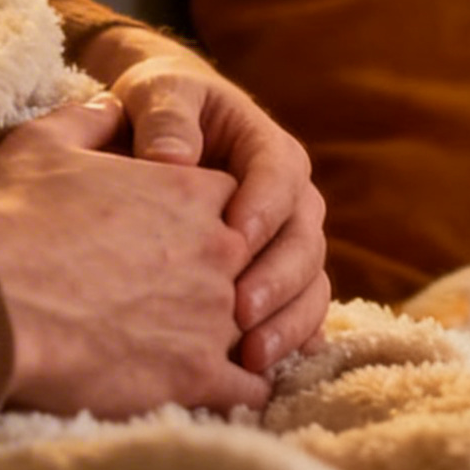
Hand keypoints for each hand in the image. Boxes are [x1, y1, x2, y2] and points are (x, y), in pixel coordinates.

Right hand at [0, 96, 268, 417]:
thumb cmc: (10, 217)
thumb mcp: (45, 143)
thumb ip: (89, 119)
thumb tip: (109, 106)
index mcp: (190, 190)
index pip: (239, 196)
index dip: (218, 215)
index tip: (188, 234)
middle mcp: (218, 249)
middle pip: (256, 261)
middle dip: (237, 276)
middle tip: (199, 296)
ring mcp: (215, 316)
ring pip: (258, 326)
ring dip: (241, 336)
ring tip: (207, 348)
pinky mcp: (199, 377)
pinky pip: (249, 389)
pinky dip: (239, 389)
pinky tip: (216, 391)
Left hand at [79, 27, 330, 375]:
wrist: (160, 135)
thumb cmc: (159, 109)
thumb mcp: (158, 93)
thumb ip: (165, 117)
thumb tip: (172, 159)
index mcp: (268, 147)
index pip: (279, 174)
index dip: (263, 206)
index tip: (233, 236)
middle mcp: (292, 199)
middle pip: (304, 239)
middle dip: (277, 278)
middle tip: (240, 312)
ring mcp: (290, 244)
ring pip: (310, 284)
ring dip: (287, 322)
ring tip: (251, 358)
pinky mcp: (278, 282)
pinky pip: (297, 314)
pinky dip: (286, 343)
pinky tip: (259, 376)